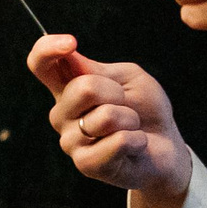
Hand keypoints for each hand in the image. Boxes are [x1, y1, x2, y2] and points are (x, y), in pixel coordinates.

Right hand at [26, 35, 193, 203]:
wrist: (166, 147)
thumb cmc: (145, 110)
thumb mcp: (127, 78)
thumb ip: (98, 69)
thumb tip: (68, 57)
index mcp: (67, 88)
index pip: (40, 64)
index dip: (47, 49)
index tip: (70, 43)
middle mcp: (62, 114)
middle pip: (83, 88)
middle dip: (117, 92)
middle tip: (126, 106)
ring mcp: (70, 141)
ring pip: (106, 116)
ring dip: (131, 119)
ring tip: (131, 128)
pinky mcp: (86, 164)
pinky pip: (118, 141)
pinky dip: (137, 140)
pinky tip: (135, 146)